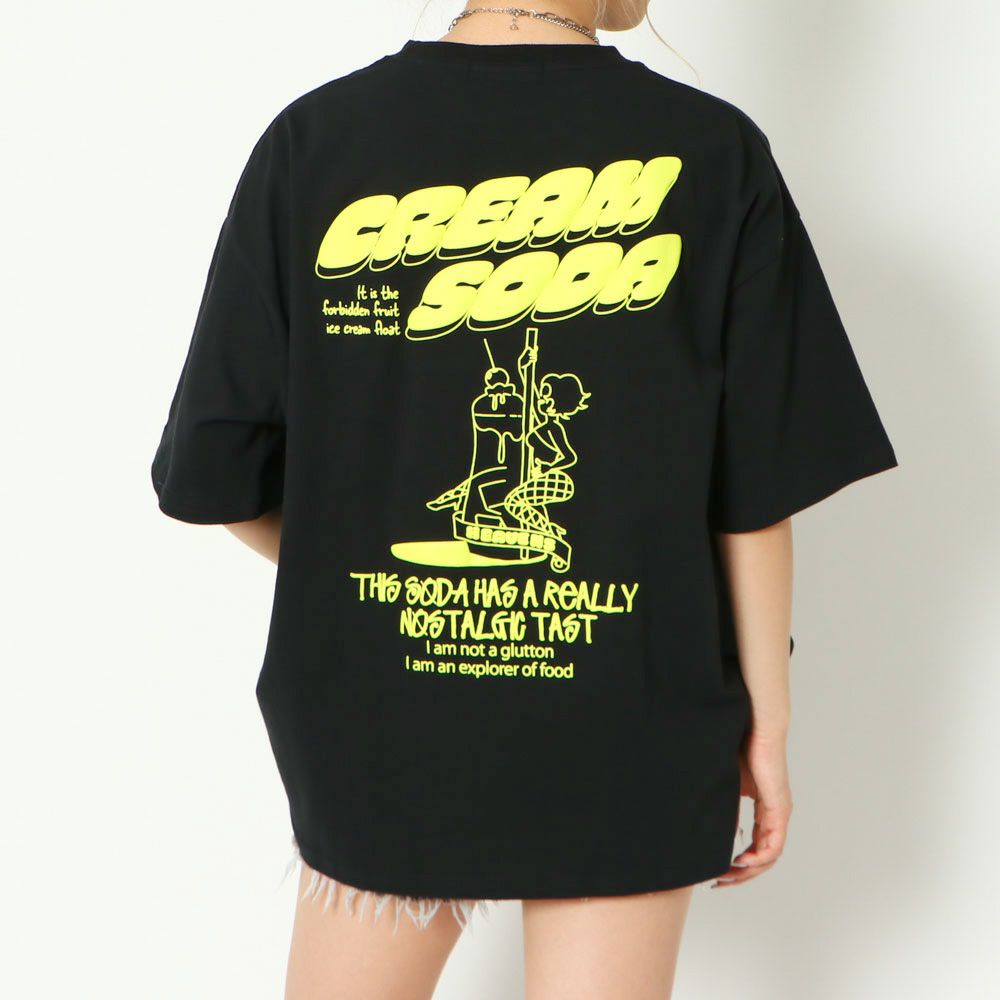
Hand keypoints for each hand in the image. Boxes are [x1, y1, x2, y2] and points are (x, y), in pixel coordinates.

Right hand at [713, 728, 791, 886]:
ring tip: (728, 876)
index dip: (738, 864)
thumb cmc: (740, 747)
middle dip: (741, 875)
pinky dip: (758, 858)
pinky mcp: (779, 808)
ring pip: (769, 856)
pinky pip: (773, 845)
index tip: (719, 872)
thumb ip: (725, 806)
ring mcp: (779, 814)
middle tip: (720, 883)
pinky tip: (742, 861)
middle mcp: (775, 816)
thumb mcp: (727, 785)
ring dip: (749, 871)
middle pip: (763, 858)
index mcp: (765, 811)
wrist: (755, 727)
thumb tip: (707, 827)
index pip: (755, 847)